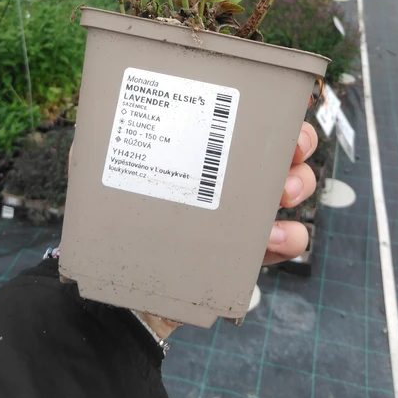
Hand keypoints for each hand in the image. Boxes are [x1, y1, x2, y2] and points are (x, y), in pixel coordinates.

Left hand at [66, 121, 318, 339]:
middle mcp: (231, 178)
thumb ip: (101, 140)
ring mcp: (243, 217)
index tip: (279, 112)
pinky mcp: (247, 256)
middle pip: (282, 149)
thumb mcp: (99, 175)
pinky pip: (284, 246)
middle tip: (290, 150)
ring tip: (283, 194)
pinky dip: (290, 239)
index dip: (273, 111)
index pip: (246, 119)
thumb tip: (104, 103)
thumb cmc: (112, 225)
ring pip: (292, 191)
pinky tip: (273, 238)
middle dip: (297, 143)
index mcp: (204, 150)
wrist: (115, 294)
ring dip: (299, 185)